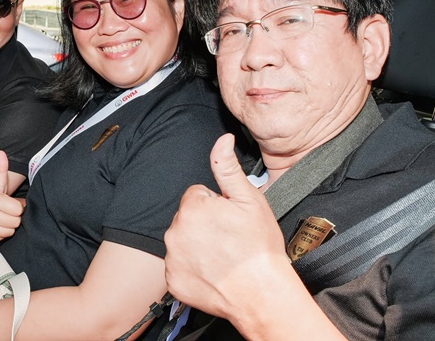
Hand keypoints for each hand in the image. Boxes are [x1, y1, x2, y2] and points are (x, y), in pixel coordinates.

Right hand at [0, 151, 25, 241]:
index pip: (18, 209)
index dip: (17, 205)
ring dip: (8, 225)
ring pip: (10, 231)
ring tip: (1, 216)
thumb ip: (1, 168)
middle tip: (6, 209)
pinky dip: (1, 232)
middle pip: (16, 221)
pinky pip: (1, 238)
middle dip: (13, 216)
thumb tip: (1, 153)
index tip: (9, 202)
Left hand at [164, 133, 287, 319]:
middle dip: (205, 224)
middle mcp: (175, 231)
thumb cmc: (259, 248)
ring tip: (223, 256)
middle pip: (188, 218)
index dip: (217, 206)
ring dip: (197, 245)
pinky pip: (179, 266)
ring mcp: (172, 258)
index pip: (197, 195)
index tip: (230, 220)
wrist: (262, 294)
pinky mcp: (173, 281)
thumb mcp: (249, 200)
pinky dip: (192, 269)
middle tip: (229, 239)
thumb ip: (228, 168)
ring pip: (182, 241)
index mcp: (192, 208)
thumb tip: (222, 141)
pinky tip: (213, 272)